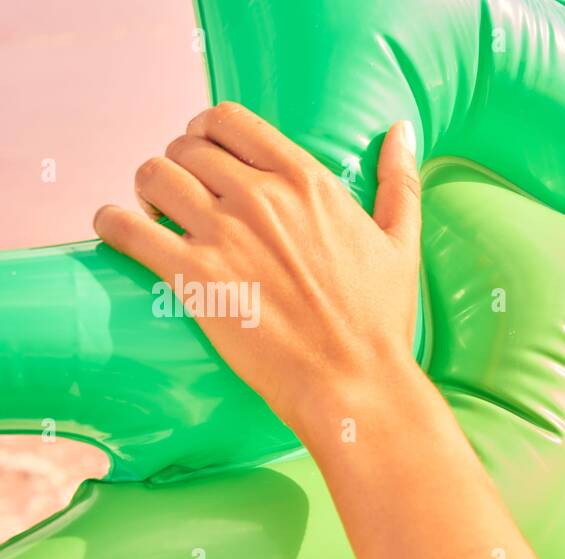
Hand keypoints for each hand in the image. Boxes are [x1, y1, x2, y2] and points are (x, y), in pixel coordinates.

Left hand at [93, 102, 422, 443]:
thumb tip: (400, 131)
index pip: (229, 120)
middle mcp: (260, 197)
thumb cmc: (380, 322)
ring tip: (156, 214)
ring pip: (153, 176)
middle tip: (183, 194)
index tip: (205, 152)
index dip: (206, 130)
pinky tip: (116, 231)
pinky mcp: (194, 277)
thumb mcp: (401, 244)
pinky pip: (127, 228)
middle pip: (185, 146)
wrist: (355, 381)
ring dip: (146, 189)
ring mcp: (224, 235)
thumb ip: (399, 182)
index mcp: (306, 182)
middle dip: (177, 164)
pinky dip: (112, 223)